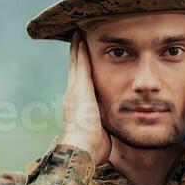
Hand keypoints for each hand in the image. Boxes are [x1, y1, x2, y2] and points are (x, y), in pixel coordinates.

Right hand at [60, 33, 109, 164]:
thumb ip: (104, 126)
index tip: (82, 58)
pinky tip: (82, 40)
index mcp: (77, 106)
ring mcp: (74, 91)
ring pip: (76, 64)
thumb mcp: (101, 132)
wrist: (82, 150)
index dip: (80, 69)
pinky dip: (80, 52)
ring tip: (78, 35)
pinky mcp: (79, 89)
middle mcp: (72, 95)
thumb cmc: (93, 147)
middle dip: (76, 54)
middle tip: (77, 38)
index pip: (79, 82)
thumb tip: (112, 129)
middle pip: (74, 69)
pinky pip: (80, 65)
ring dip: (77, 49)